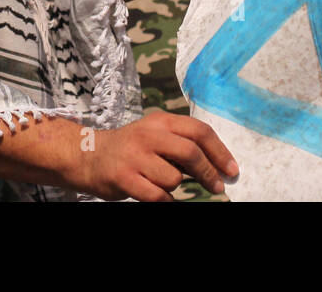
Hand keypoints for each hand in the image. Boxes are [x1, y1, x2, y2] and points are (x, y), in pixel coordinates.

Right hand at [75, 110, 238, 201]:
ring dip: (175, 185)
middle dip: (209, 173)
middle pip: (191, 153)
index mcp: (161, 121)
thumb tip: (219, 165)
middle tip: (218, 187)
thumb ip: (183, 143)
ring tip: (161, 180)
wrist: (89, 156)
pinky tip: (158, 194)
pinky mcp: (124, 178)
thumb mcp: (155, 135)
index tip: (232, 169)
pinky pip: (158, 195)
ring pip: (174, 178)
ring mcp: (135, 156)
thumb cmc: (132, 148)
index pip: (199, 131)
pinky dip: (165, 199)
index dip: (220, 151)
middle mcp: (148, 135)